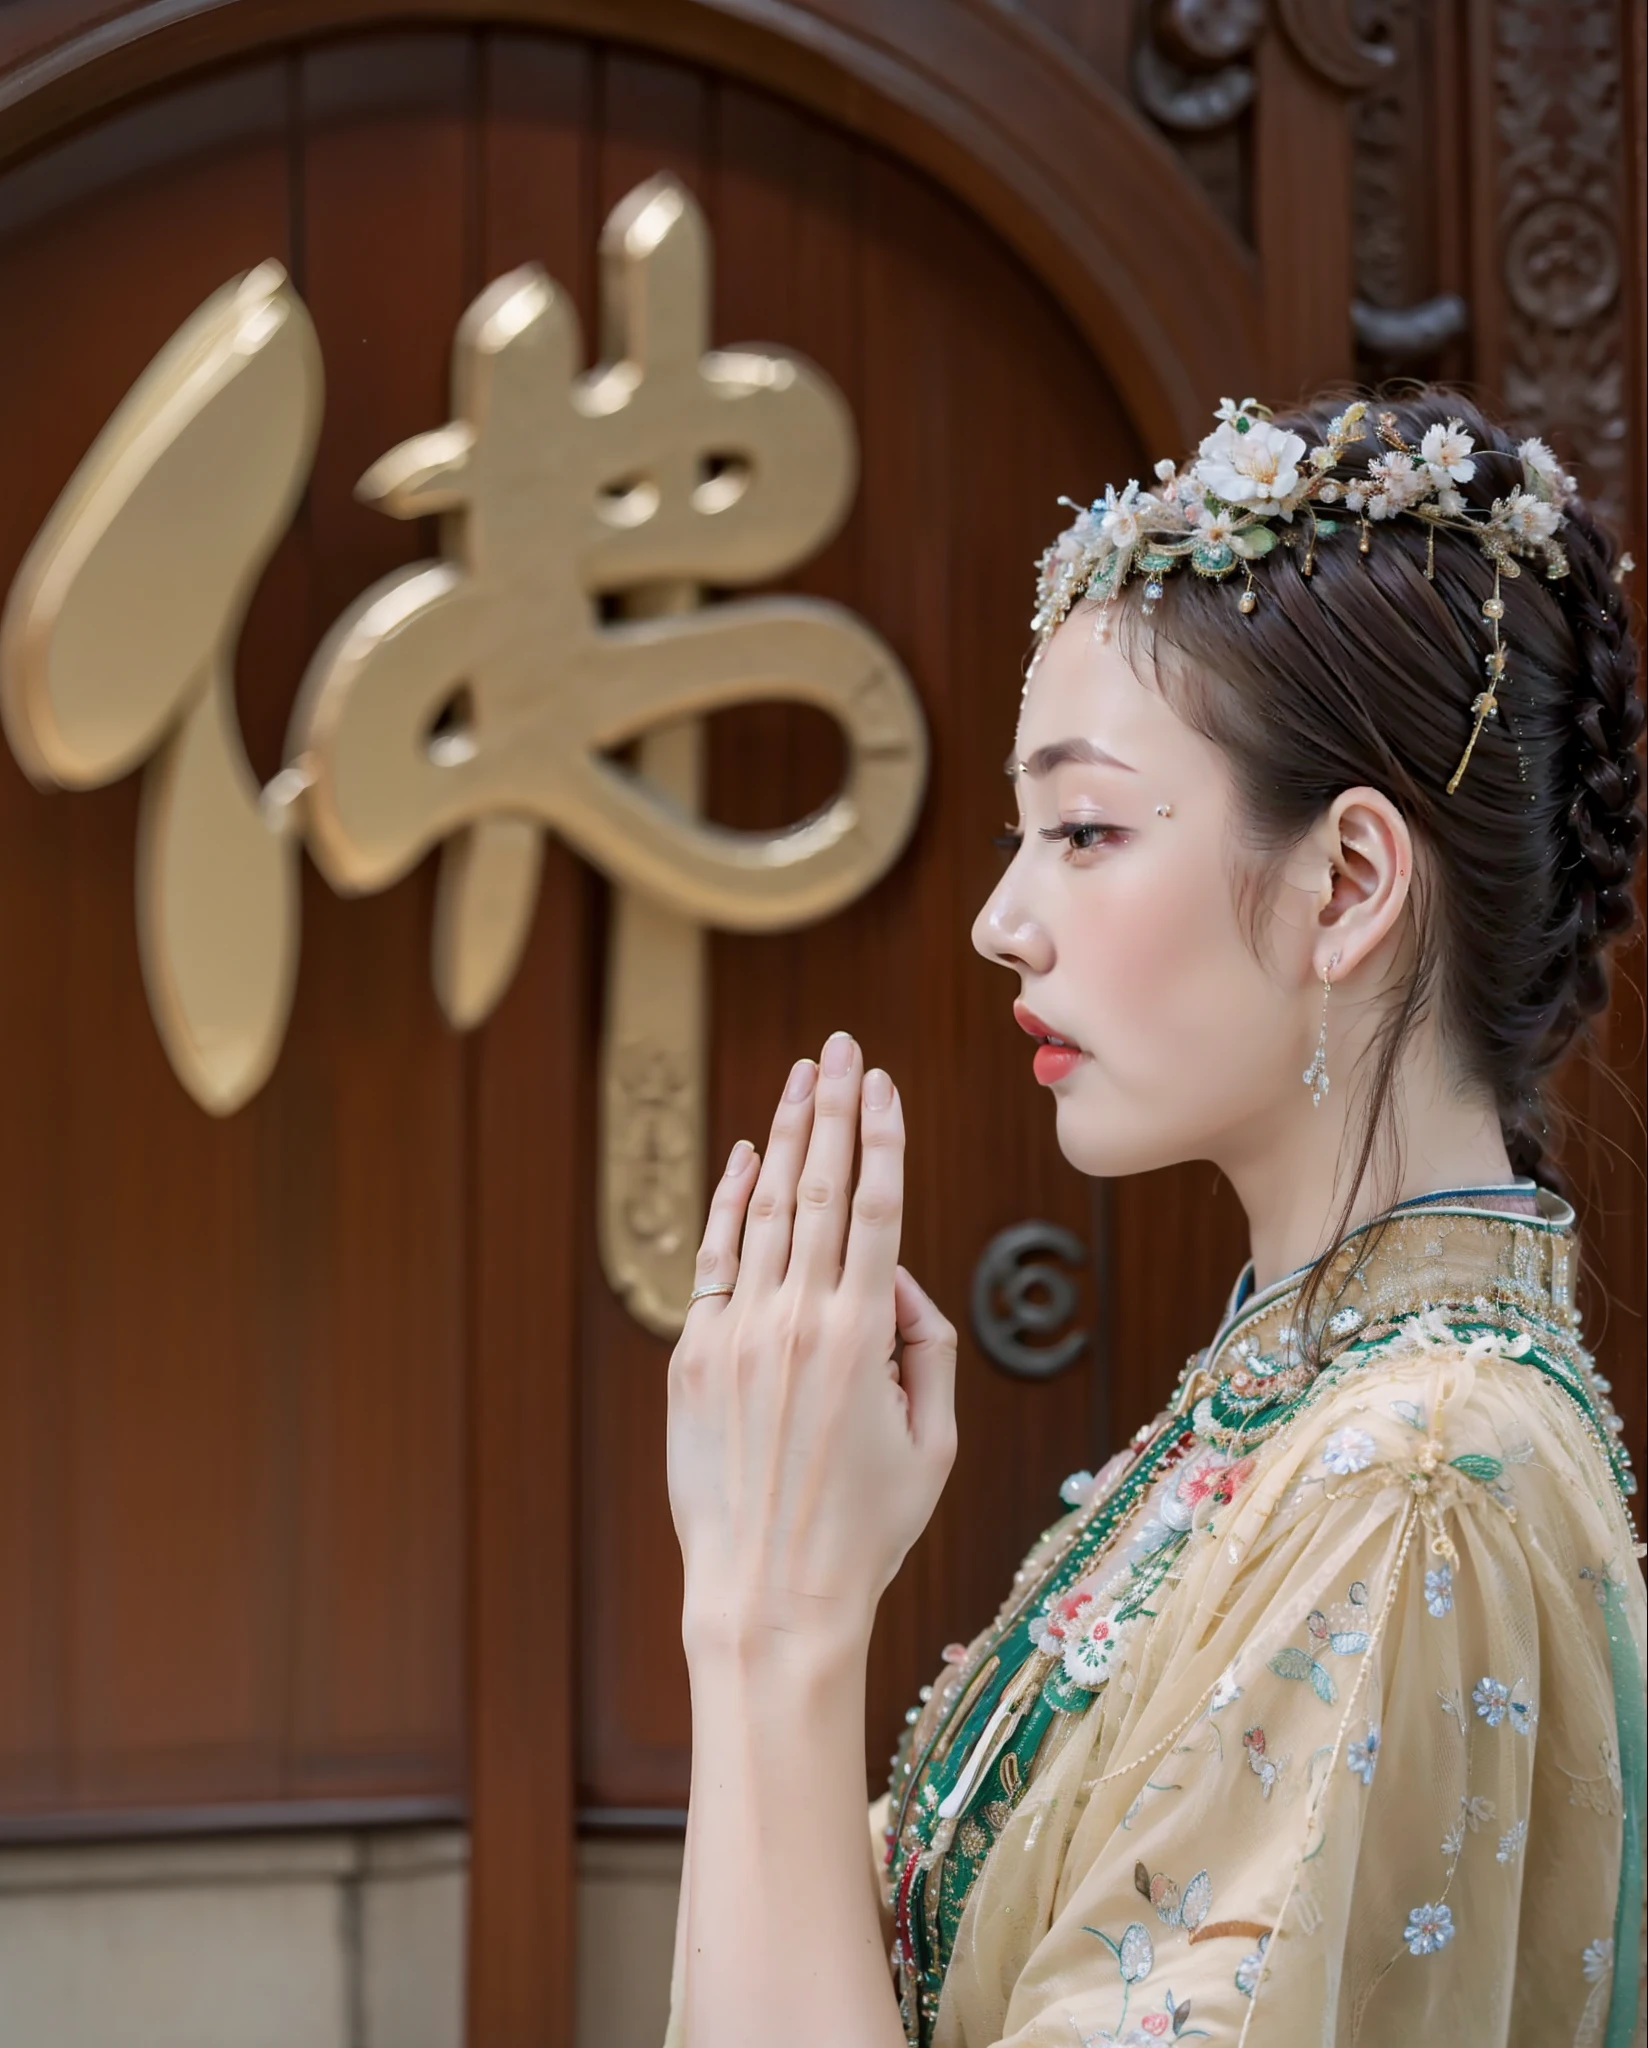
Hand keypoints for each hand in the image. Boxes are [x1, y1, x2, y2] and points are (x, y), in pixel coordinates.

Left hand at [667, 1032, 957, 1664]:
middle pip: (820, 1186)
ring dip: (784, 1137)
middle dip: (832, 1109)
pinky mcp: (693, 1358)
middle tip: (840, 1047)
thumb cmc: (866, 1527)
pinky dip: (730, 1203)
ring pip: (765, 1211)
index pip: (878, 1206)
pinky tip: (746, 1156)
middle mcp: (797, 1319)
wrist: (770, 1594)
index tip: (882, 1082)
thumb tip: (895, 1278)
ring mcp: (737, 1335)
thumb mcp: (935, 1442)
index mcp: (864, 1336)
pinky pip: (715, 1260)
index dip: (882, 1135)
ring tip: (801, 1079)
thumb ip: (927, 1346)